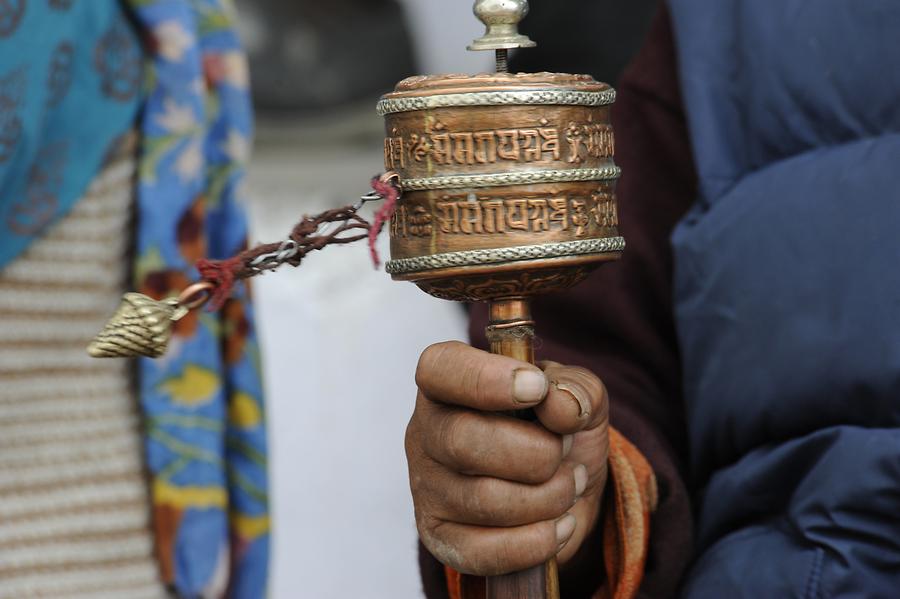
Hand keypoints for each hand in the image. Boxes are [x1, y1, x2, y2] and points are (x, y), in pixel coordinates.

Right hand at [406, 341, 608, 575]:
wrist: (565, 489)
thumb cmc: (558, 429)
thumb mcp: (579, 396)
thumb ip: (576, 389)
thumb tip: (559, 406)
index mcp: (448, 383)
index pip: (440, 369)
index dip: (485, 379)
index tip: (535, 388)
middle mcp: (426, 432)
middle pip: (461, 441)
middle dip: (534, 452)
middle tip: (564, 450)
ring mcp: (427, 488)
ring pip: (482, 499)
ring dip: (548, 496)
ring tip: (570, 484)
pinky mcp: (440, 538)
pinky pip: (483, 551)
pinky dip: (537, 541)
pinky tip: (560, 524)